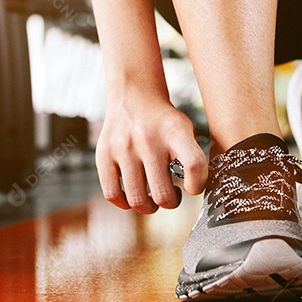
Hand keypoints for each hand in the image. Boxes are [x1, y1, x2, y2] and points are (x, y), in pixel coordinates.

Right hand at [96, 86, 207, 213]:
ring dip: (149, 206)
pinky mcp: (104, 155)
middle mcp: (147, 140)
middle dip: (171, 202)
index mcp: (175, 132)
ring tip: (153, 197)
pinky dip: (124, 203)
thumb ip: (194, 158)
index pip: (194, 165)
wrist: (134, 96)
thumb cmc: (164, 122)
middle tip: (171, 195)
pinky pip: (112, 194)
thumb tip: (198, 192)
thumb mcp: (186, 130)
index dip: (197, 185)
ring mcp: (123, 148)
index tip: (193, 187)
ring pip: (137, 199)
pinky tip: (133, 195)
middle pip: (162, 194)